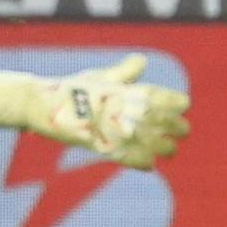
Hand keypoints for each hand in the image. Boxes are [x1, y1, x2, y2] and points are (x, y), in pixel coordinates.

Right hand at [0, 56, 191, 168]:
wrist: (41, 105)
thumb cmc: (71, 88)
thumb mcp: (99, 77)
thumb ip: (123, 73)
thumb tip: (141, 61)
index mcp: (126, 90)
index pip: (164, 97)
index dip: (177, 103)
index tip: (184, 106)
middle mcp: (126, 110)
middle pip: (162, 121)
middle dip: (175, 126)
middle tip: (183, 131)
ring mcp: (115, 131)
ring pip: (152, 143)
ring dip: (164, 147)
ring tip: (170, 150)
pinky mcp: (104, 149)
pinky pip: (132, 160)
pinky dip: (143, 163)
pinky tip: (150, 165)